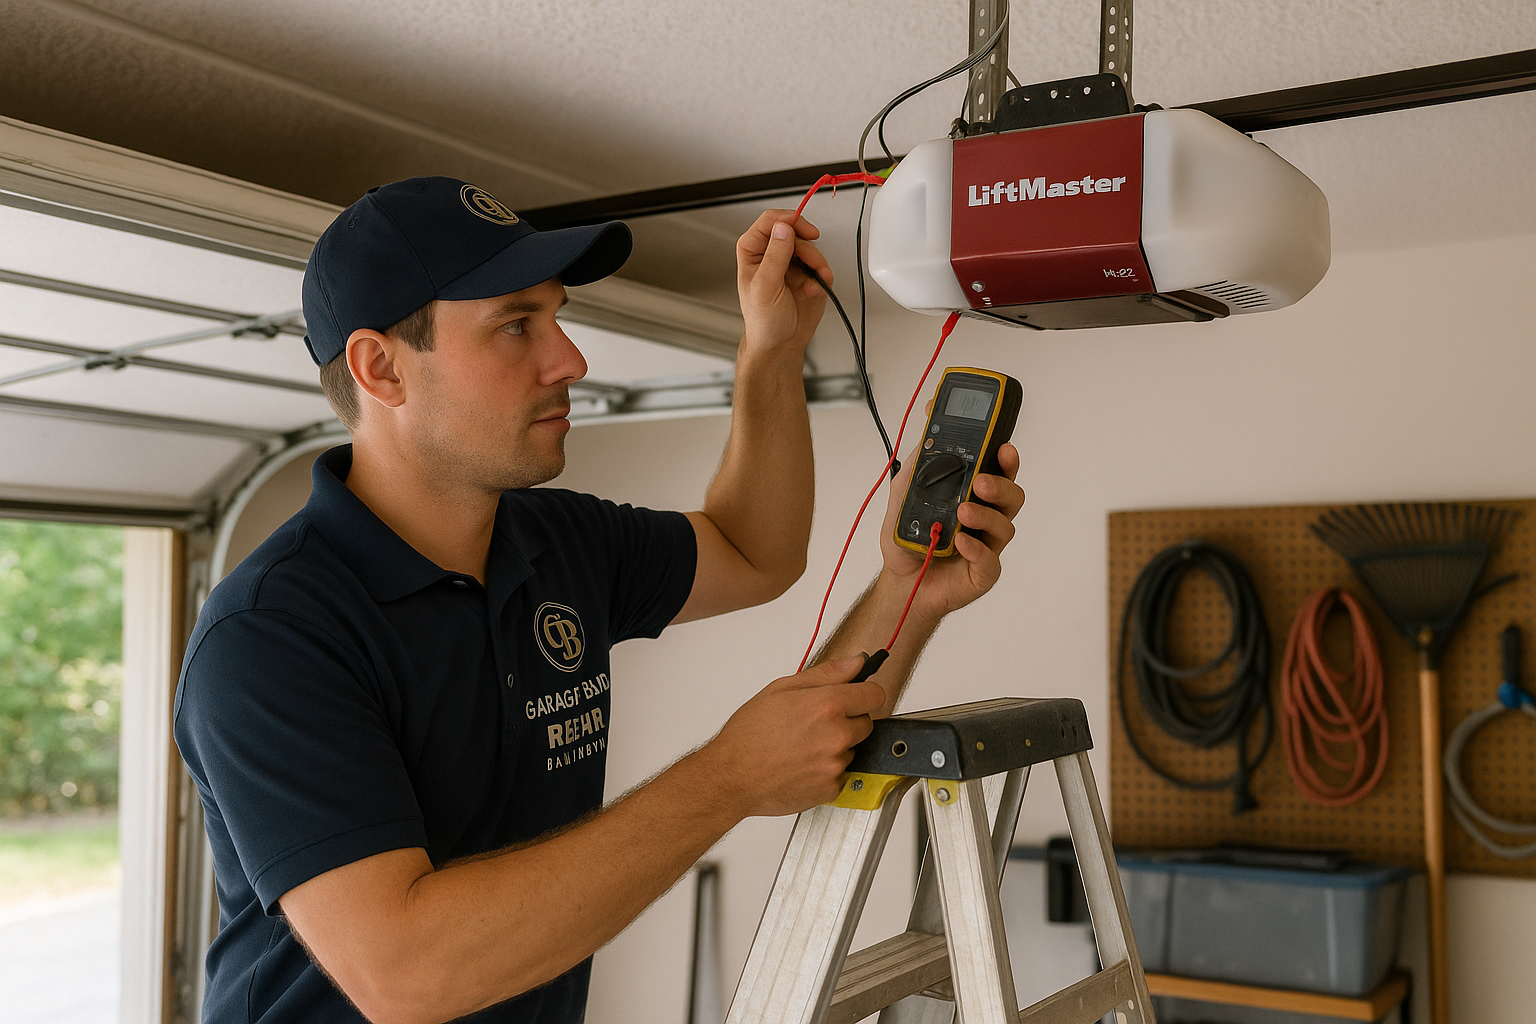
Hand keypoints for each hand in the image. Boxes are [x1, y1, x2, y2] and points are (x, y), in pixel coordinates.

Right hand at [701, 656, 884, 817]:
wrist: (731, 776)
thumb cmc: (749, 734)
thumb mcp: (782, 689)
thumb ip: (827, 674)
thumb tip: (856, 662)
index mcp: (827, 705)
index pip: (874, 695)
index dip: (864, 694)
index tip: (857, 697)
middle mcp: (836, 735)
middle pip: (867, 724)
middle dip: (848, 721)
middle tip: (816, 724)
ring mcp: (835, 764)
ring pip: (852, 750)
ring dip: (837, 747)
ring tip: (803, 746)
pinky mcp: (831, 788)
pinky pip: (841, 774)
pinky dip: (827, 770)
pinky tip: (803, 764)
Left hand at [736, 210, 831, 355]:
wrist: (781, 344)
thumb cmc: (764, 321)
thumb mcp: (765, 287)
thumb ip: (775, 256)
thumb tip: (783, 228)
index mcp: (753, 251)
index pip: (769, 221)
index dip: (788, 221)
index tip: (803, 229)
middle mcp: (772, 253)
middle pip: (795, 232)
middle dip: (807, 249)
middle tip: (813, 262)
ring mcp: (791, 263)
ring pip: (811, 247)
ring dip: (817, 264)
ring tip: (813, 283)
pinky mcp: (808, 274)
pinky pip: (821, 265)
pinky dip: (822, 276)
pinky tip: (815, 291)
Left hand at [877, 441, 1024, 620]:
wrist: (900, 579)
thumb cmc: (911, 538)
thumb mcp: (905, 493)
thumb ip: (919, 465)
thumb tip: (929, 436)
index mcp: (974, 496)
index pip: (998, 472)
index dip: (1006, 460)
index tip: (1002, 447)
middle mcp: (986, 518)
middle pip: (1011, 496)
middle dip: (1001, 485)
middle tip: (981, 482)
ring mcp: (987, 545)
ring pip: (1004, 526)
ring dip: (985, 516)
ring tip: (963, 512)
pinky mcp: (983, 572)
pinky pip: (990, 560)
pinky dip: (976, 549)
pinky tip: (961, 542)